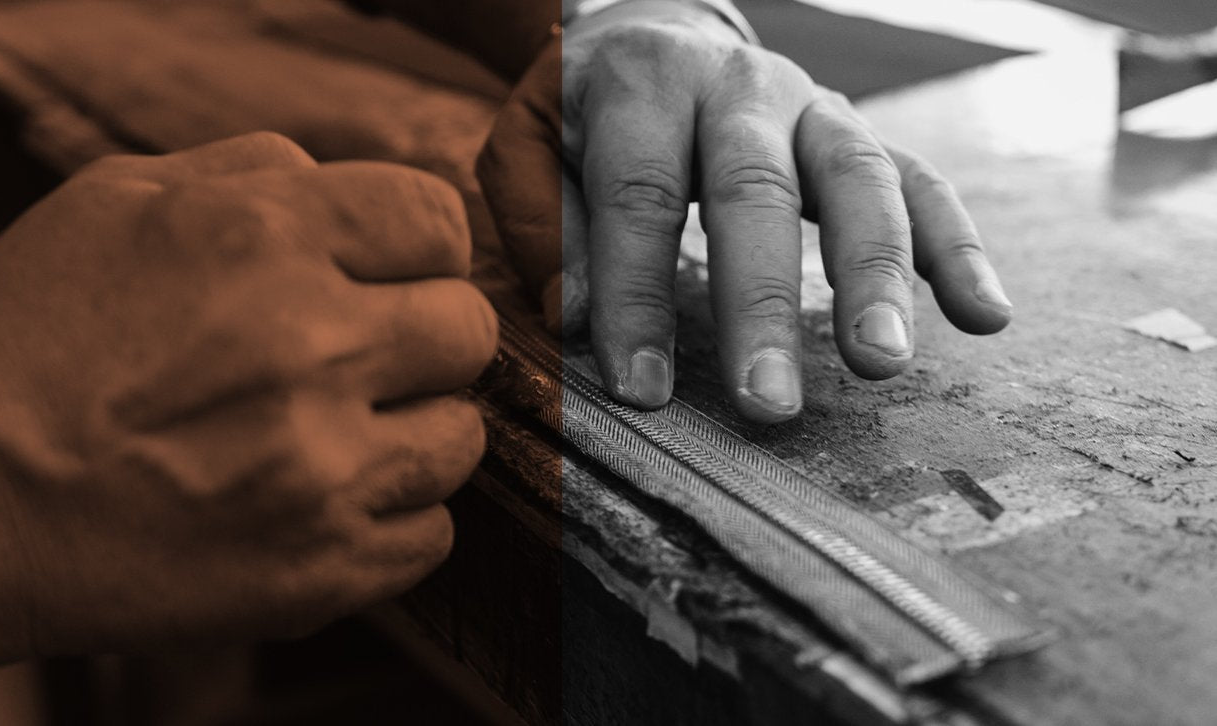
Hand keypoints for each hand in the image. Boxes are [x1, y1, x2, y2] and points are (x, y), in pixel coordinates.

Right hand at [0, 132, 496, 684]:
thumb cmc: (31, 339)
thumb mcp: (120, 199)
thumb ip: (258, 172)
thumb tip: (356, 186)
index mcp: (266, 238)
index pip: (437, 223)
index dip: (419, 250)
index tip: (392, 276)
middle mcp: (310, 347)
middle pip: (468, 330)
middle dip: (424, 338)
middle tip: (364, 360)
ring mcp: (322, 469)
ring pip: (462, 437)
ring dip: (414, 432)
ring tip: (337, 436)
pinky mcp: (321, 570)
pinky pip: (433, 533)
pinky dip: (391, 519)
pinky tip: (323, 502)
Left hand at [478, 2, 1011, 422]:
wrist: (658, 32)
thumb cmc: (585, 113)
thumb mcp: (530, 147)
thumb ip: (545, 224)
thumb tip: (576, 319)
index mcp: (645, 82)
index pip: (640, 196)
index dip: (638, 295)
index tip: (641, 391)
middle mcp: (739, 87)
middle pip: (756, 192)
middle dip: (763, 304)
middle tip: (768, 404)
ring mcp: (812, 106)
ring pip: (859, 180)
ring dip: (876, 275)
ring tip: (883, 365)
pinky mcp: (858, 135)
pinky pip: (921, 182)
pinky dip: (956, 247)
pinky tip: (986, 317)